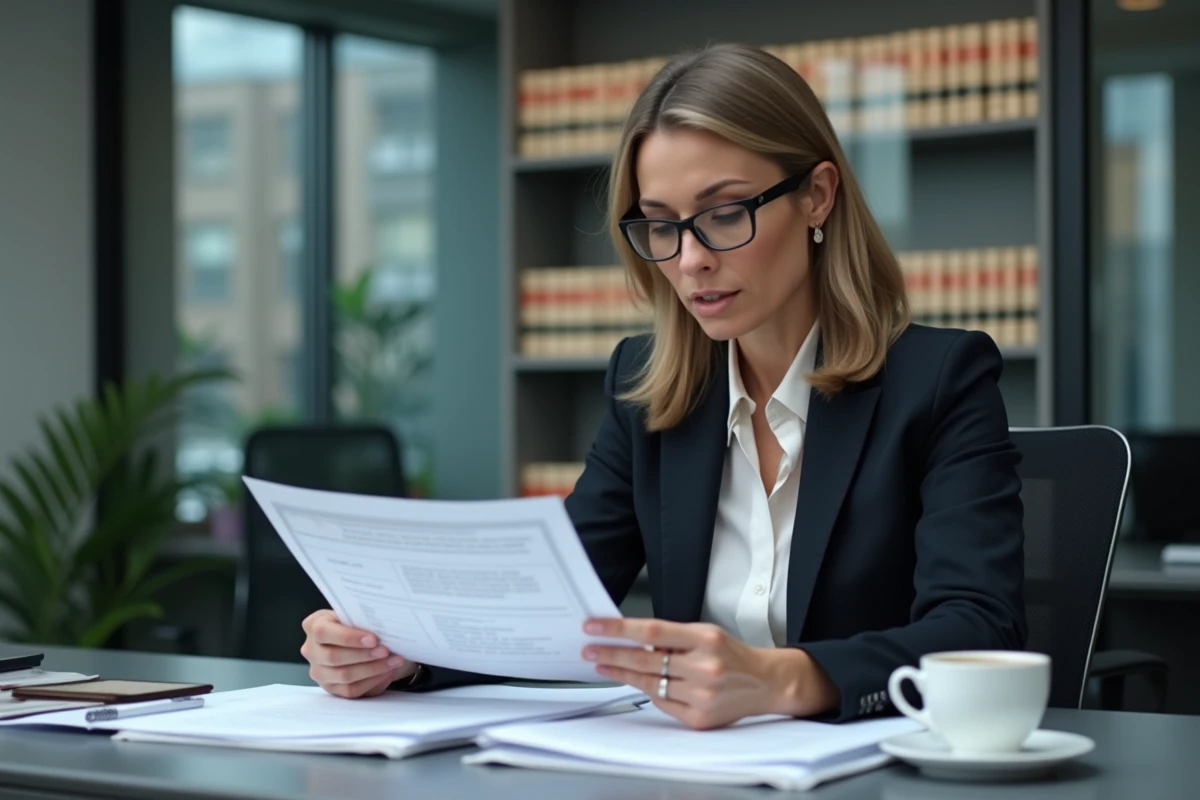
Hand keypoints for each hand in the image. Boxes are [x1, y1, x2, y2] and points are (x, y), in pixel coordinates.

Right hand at [300, 609, 416, 697]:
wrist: (358, 639)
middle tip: (386, 651)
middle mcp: (311, 650)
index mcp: (313, 625)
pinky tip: (387, 672)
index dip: (348, 637)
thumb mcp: (355, 615)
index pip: (323, 632)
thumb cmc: (357, 623)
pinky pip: (351, 690)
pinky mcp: (331, 688)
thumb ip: (361, 621)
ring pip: (344, 676)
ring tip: (393, 661)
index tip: (373, 639)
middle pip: (333, 657)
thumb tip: (382, 629)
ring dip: (372, 669)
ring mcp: (318, 671)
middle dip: (364, 655)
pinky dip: (372, 681)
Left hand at [581, 618, 838, 729]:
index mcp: (706, 639)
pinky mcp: (699, 718)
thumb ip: (672, 637)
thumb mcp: (705, 633)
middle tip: (589, 650)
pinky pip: (662, 704)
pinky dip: (650, 692)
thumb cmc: (732, 655)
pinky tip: (641, 683)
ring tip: (603, 665)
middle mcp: (704, 667)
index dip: (619, 629)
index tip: (595, 627)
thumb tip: (633, 640)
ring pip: (649, 684)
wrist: (765, 683)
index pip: (652, 631)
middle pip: (645, 660)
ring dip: (622, 674)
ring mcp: (702, 696)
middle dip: (611, 654)